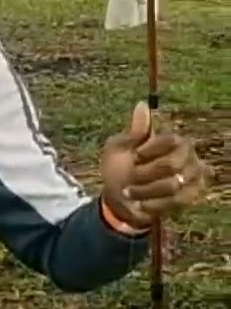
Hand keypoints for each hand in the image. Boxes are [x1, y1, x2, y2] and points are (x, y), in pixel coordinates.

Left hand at [99, 102, 214, 229]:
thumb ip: (133, 132)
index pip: (171, 140)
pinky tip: (140, 202)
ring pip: (172, 185)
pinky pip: (174, 201)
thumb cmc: (118, 169)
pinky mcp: (190, 196)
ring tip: (130, 191)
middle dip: (145, 174)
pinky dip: (152, 203)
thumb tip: (142, 105)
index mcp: (171, 139)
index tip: (135, 156)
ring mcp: (191, 177)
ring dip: (144, 190)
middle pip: (172, 164)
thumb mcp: (117, 148)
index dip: (151, 150)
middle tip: (130, 176)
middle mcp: (187, 156)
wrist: (119, 198)